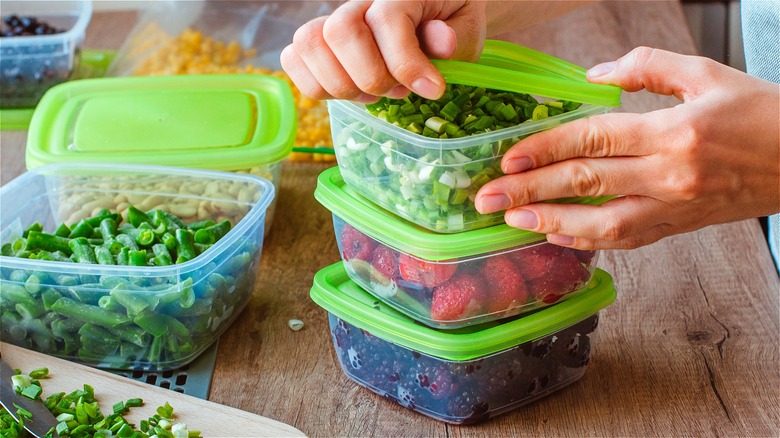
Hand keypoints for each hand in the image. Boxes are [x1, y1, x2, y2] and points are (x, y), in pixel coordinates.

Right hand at [280, 0, 486, 101]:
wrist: (436, 14)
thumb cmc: (450, 23)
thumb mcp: (466, 28)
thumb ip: (454, 37)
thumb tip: (441, 42)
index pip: (387, 21)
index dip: (407, 63)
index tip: (433, 89)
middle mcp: (360, 3)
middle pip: (340, 31)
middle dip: (370, 76)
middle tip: (398, 91)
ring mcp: (333, 21)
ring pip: (309, 44)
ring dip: (342, 84)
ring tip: (374, 94)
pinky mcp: (318, 43)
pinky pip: (294, 59)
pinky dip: (315, 85)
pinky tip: (350, 91)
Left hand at [475, 47, 779, 249]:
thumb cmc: (760, 111)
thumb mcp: (705, 74)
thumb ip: (646, 68)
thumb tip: (592, 76)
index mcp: (674, 132)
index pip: (593, 140)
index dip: (545, 149)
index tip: (507, 158)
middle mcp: (670, 175)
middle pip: (586, 183)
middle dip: (530, 190)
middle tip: (487, 198)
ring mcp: (675, 208)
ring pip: (603, 224)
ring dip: (551, 224)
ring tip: (512, 222)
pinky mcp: (679, 227)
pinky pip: (627, 240)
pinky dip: (588, 241)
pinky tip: (557, 236)